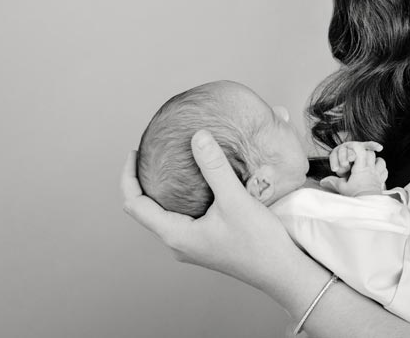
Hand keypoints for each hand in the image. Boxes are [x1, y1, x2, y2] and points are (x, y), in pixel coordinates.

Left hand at [121, 131, 303, 305]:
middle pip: (145, 210)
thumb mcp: (235, 199)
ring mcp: (192, 245)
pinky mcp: (206, 243)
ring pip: (165, 214)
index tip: (135, 153)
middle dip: (143, 182)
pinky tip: (199, 183)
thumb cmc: (258, 242)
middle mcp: (178, 243)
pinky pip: (183, 217)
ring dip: (163, 190)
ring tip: (172, 165)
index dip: (129, 177)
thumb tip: (198, 137)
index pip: (135, 205)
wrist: (281, 271)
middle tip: (151, 154)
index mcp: (176, 235)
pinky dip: (182, 198)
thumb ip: (215, 167)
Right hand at [321, 141, 386, 195]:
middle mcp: (370, 169)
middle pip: (371, 153)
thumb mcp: (342, 188)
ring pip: (381, 160)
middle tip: (359, 158)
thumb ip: (334, 182)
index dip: (356, 147)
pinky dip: (382, 169)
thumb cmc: (355, 196)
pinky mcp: (381, 181)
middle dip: (365, 153)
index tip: (352, 149)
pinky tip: (376, 172)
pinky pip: (385, 171)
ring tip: (370, 164)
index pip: (360, 151)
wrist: (368, 205)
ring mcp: (377, 174)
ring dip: (376, 160)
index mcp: (360, 168)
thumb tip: (323, 181)